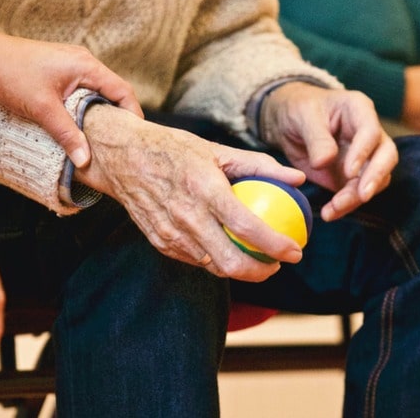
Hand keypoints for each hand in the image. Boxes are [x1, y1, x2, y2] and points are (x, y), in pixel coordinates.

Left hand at [0, 35, 143, 167]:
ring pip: (96, 91)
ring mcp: (72, 64)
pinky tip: (78, 124)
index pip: (123, 91)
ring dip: (99, 113)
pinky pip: (82, 89)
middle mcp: (84, 62)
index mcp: (87, 66)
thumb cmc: (12, 75)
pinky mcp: (60, 69)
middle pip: (113, 91)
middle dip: (117, 117)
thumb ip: (67, 134)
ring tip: (100, 138)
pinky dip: (85, 106)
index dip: (133, 115)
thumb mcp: (43, 109)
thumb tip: (85, 160)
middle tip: (119, 143)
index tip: (134, 138)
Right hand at [74, 105, 306, 281]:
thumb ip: (259, 165)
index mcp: (204, 189)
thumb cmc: (174, 149)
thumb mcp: (217, 149)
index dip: (276, 245)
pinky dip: (215, 260)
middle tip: (278, 264)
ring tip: (257, 259)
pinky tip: (228, 250)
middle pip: (231, 262)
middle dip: (261, 272)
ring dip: (240, 269)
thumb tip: (297, 178)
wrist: (122, 157)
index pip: (247, 227)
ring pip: (213, 266)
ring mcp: (171, 234)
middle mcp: (187, 216)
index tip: (295, 251)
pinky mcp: (160, 242)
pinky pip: (195, 260)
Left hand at [259, 83, 398, 221]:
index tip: (349, 171)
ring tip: (334, 208)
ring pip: (375, 179)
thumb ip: (316, 138)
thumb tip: (325, 162)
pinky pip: (357, 193)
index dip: (363, 152)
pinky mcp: (354, 176)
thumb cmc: (299, 109)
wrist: (289, 122)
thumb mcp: (303, 116)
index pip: (371, 131)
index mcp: (359, 109)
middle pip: (386, 156)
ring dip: (357, 197)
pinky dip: (346, 205)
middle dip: (375, 177)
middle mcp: (369, 133)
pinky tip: (330, 213)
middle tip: (362, 196)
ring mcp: (365, 156)